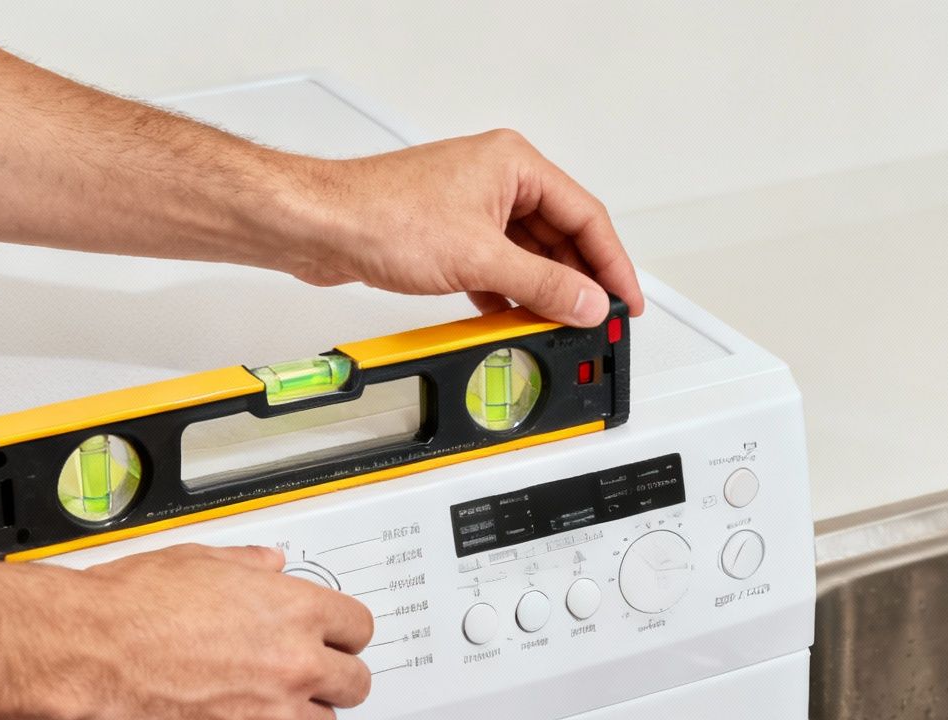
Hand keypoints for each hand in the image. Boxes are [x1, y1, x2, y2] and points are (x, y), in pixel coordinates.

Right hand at [50, 544, 373, 719]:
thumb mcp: (201, 560)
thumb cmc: (133, 604)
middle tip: (310, 680)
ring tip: (267, 707)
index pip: (359, 629)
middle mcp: (295, 665)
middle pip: (354, 685)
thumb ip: (249, 567)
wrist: (89, 651)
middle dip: (334, 681)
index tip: (334, 642)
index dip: (344, 636)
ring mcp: (271, 715)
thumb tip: (270, 565)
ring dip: (301, 719)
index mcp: (294, 611)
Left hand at [277, 130, 644, 327]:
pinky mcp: (451, 233)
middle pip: (561, 237)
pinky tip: (517, 318)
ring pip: (529, 254)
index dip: (613, 265)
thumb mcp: (479, 259)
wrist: (319, 226)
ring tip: (561, 326)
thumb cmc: (381, 215)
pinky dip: (510, 293)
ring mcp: (473, 205)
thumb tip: (587, 303)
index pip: (587, 217)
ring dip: (543, 292)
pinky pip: (499, 265)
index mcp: (515, 165)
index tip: (627, 302)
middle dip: (578, 283)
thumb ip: (542, 285)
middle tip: (598, 321)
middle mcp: (498, 179)